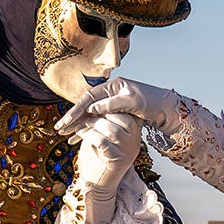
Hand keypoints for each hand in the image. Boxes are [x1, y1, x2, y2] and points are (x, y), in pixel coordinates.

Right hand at [57, 76, 184, 136]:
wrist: (164, 109)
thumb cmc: (151, 102)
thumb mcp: (133, 102)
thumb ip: (112, 105)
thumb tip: (92, 109)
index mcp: (112, 86)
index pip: (88, 98)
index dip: (76, 110)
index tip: (67, 121)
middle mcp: (109, 93)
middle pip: (85, 106)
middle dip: (72, 118)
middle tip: (59, 129)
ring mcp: (110, 104)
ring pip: (89, 115)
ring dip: (77, 125)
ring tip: (65, 135)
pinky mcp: (113, 114)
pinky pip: (96, 121)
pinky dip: (87, 129)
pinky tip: (79, 137)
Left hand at [69, 110, 142, 223]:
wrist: (96, 186)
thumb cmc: (97, 159)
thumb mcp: (102, 134)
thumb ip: (104, 118)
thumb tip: (95, 99)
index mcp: (134, 131)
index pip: (124, 110)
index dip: (105, 105)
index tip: (89, 105)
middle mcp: (135, 140)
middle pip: (118, 115)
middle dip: (97, 112)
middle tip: (81, 113)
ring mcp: (128, 150)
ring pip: (110, 127)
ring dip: (91, 124)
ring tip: (78, 127)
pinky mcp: (117, 159)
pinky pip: (102, 141)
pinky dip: (88, 136)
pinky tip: (78, 135)